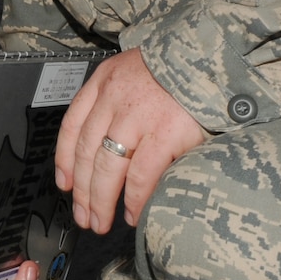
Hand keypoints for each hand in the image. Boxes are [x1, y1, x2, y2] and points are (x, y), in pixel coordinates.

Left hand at [57, 47, 207, 233]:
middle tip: (83, 215)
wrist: (215, 57)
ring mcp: (138, 117)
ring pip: (107, 168)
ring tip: (101, 222)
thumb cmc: (182, 68)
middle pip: (88, 153)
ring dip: (100, 201)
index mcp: (105, 81)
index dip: (65, 159)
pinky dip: (133, 199)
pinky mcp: (165, 134)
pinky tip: (132, 213)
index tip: (65, 184)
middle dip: (82, 191)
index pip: (72, 125)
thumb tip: (107, 145)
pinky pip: (140, 175)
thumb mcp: (139, 70)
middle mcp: (115, 99)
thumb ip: (119, 100)